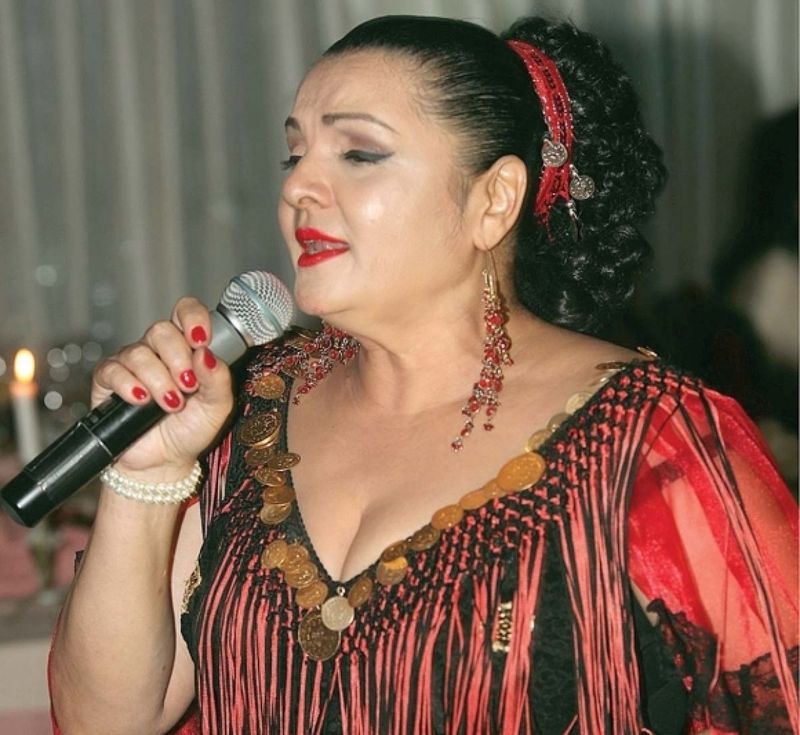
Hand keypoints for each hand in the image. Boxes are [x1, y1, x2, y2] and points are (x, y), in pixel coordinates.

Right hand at [91, 297, 233, 478]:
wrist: (165, 461)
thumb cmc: (191, 429)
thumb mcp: (217, 406)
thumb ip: (219, 379)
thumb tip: (207, 353)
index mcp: (187, 348)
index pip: (186, 312)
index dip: (193, 317)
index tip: (201, 339)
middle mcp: (159, 350)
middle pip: (162, 330)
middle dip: (178, 359)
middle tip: (188, 387)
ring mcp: (132, 363)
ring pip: (140, 353)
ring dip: (159, 381)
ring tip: (171, 405)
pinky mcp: (108, 381)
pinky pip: (113, 371)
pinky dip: (129, 386)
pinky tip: (141, 401)